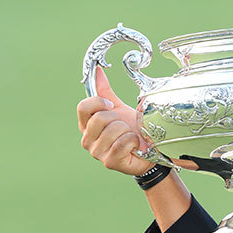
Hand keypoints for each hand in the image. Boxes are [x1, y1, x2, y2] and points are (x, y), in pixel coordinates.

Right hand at [77, 66, 195, 174]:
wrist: (149, 151)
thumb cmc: (131, 130)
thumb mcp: (118, 109)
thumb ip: (105, 92)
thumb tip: (97, 71)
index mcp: (86, 125)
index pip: (83, 107)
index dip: (99, 103)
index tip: (112, 106)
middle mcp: (87, 140)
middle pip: (100, 118)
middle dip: (119, 119)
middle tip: (125, 127)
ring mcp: (97, 152)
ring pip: (113, 130)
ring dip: (128, 131)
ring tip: (130, 137)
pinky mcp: (110, 161)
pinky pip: (122, 142)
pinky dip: (133, 141)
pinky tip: (135, 145)